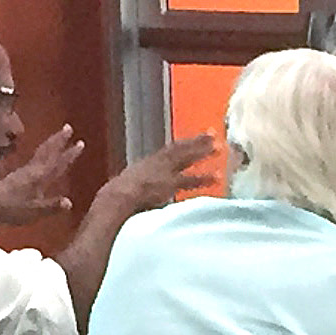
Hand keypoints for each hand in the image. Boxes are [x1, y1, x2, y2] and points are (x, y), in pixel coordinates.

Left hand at [0, 126, 85, 228]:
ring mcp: (24, 170)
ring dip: (51, 142)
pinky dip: (42, 151)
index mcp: (39, 178)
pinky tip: (43, 154)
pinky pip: (34, 157)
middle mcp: (33, 170)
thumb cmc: (12, 210)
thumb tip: (70, 202)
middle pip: (48, 151)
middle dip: (59, 139)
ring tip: (58, 135)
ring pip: (41, 152)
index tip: (80, 142)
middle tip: (68, 127)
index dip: (70, 154)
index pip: (58, 163)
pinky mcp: (18, 173)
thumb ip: (52, 206)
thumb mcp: (35, 211)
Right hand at [100, 132, 219, 215]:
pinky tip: (218, 177)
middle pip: (180, 149)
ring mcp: (163, 173)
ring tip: (220, 150)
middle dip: (197, 142)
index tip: (197, 139)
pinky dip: (204, 178)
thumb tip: (149, 198)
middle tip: (214, 134)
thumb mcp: (128, 190)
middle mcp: (156, 165)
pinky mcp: (169, 184)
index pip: (169, 152)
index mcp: (147, 165)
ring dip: (203, 153)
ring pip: (186, 159)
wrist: (115, 200)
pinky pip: (190, 180)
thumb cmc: (116, 200)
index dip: (184, 145)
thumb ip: (142, 190)